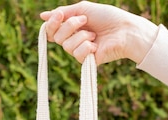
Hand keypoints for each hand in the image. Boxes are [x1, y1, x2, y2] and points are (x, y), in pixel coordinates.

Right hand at [40, 1, 157, 64]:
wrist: (125, 30)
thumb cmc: (108, 18)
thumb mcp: (83, 9)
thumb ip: (64, 13)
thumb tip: (42, 16)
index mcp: (72, 28)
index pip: (52, 30)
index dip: (51, 24)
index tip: (58, 15)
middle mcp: (74, 41)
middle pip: (56, 38)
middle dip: (69, 26)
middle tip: (84, 20)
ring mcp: (80, 52)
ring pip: (66, 46)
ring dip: (81, 36)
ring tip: (94, 34)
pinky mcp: (87, 62)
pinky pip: (77, 54)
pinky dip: (86, 46)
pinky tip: (96, 45)